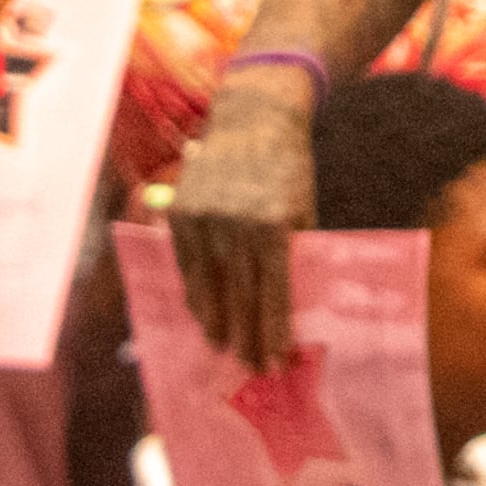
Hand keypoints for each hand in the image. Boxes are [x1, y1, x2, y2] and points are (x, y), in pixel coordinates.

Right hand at [167, 90, 317, 368]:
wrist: (254, 117)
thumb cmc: (288, 169)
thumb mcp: (303, 210)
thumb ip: (295, 253)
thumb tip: (291, 308)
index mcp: (274, 225)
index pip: (273, 292)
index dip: (273, 331)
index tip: (275, 362)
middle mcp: (236, 223)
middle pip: (239, 296)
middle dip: (245, 336)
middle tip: (250, 367)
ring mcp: (204, 217)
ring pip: (207, 284)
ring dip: (214, 321)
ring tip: (222, 347)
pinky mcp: (181, 210)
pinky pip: (186, 263)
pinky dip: (194, 290)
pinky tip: (202, 312)